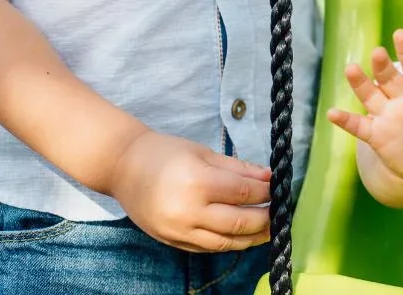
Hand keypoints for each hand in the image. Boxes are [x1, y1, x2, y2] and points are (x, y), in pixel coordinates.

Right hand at [108, 129, 272, 252]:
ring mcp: (178, 230)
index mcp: (197, 182)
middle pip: (239, 222)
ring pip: (226, 242)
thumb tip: (269, 178)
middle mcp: (188, 211)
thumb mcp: (203, 153)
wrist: (122, 167)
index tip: (280, 189)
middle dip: (265, 219)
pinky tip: (242, 235)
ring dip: (252, 238)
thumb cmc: (163, 153)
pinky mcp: (172, 241)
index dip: (267, 193)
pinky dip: (229, 243)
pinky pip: (208, 247)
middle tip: (280, 212)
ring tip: (268, 229)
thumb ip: (238, 169)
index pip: (244, 194)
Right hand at [327, 29, 402, 180]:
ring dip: (361, 83)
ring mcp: (386, 114)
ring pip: (371, 95)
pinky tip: (332, 114)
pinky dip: (345, 120)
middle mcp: (401, 97)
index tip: (400, 34)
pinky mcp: (376, 134)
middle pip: (390, 78)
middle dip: (383, 66)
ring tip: (351, 69)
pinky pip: (358, 125)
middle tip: (378, 52)